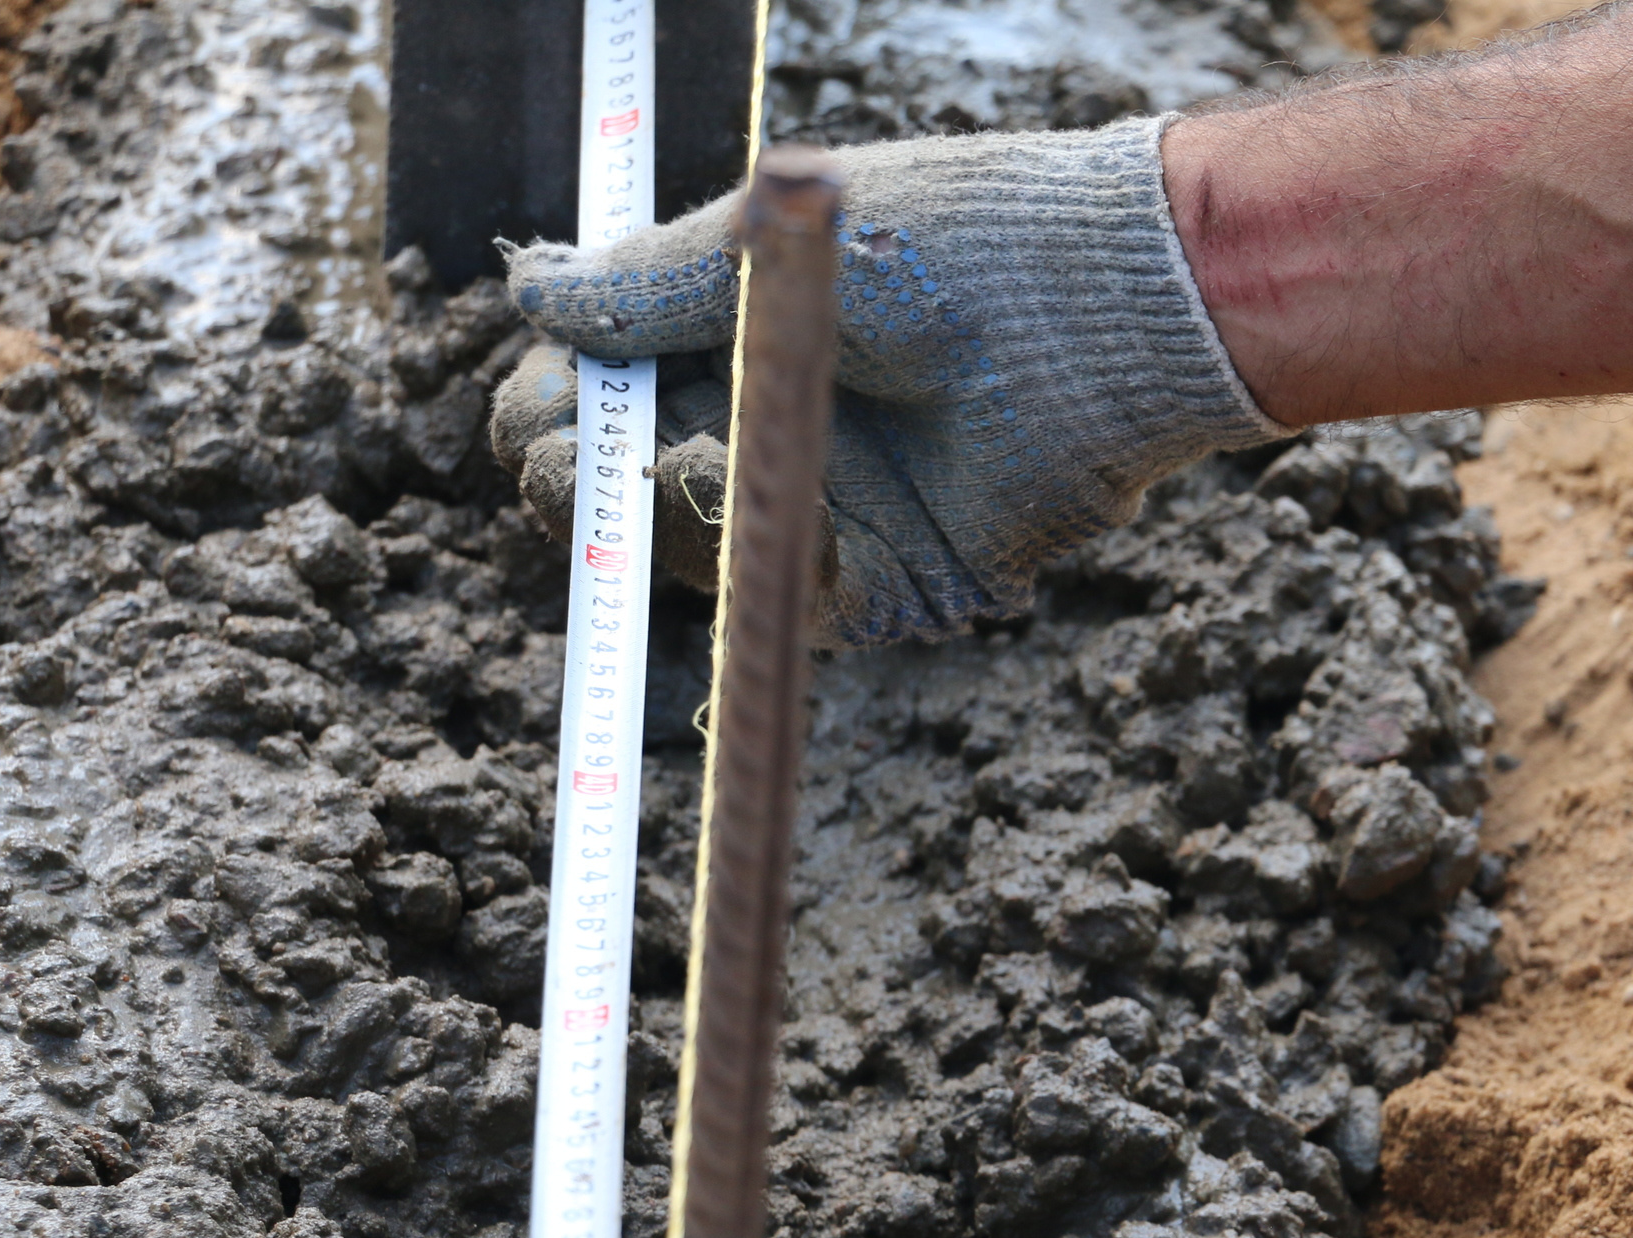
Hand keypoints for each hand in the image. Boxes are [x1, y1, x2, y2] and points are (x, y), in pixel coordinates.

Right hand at [490, 117, 1284, 648]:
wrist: (1100, 315)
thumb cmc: (958, 246)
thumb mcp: (781, 246)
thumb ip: (654, 282)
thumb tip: (532, 285)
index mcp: (740, 344)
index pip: (606, 398)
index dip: (556, 408)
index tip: (537, 405)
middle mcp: (771, 434)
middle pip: (624, 494)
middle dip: (580, 481)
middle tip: (567, 461)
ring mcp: (822, 514)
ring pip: (688, 553)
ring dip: (662, 511)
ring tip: (686, 452)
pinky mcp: (877, 585)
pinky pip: (782, 597)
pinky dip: (760, 550)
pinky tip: (763, 490)